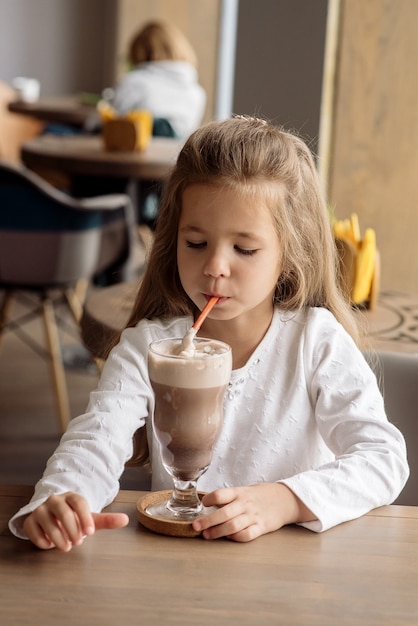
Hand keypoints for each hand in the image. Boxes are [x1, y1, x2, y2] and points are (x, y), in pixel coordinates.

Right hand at [22, 492, 128, 551]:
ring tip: (66, 546)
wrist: (53, 518)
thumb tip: (126, 519)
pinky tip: (50, 544)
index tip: (90, 533)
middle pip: (63, 512)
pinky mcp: (30, 521)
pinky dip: (43, 541)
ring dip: (58, 538)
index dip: (85, 517)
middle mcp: (54, 500)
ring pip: (48, 523)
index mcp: (71, 497)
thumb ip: (107, 520)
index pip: (79, 502)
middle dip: (72, 530)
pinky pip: (34, 532)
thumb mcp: (90, 519)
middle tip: (77, 543)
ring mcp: (40, 510)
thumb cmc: (74, 519)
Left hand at [192, 483, 314, 541]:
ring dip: (218, 531)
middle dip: (208, 521)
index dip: (209, 499)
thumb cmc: (259, 496)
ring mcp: (254, 516)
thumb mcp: (244, 491)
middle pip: (224, 513)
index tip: (202, 504)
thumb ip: (228, 498)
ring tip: (207, 535)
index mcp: (239, 492)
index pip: (221, 494)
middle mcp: (245, 504)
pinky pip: (247, 534)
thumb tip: (206, 505)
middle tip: (195, 526)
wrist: (285, 499)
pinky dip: (237, 537)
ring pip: (233, 525)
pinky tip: (229, 537)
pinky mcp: (262, 527)